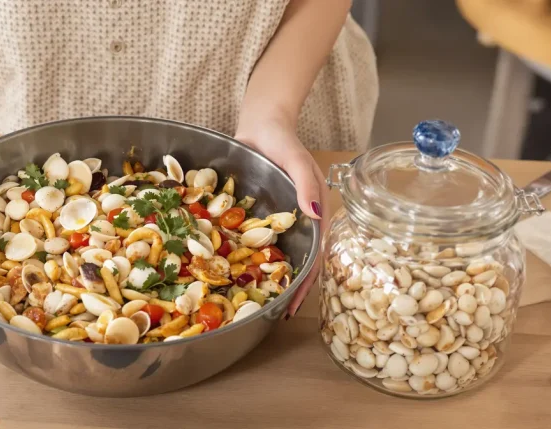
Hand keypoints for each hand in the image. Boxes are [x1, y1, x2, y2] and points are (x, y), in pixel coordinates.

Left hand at [235, 118, 329, 317]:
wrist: (261, 124)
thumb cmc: (284, 140)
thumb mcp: (298, 160)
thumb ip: (307, 185)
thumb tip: (314, 216)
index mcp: (313, 214)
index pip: (313, 256)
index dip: (304, 283)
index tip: (293, 306)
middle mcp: (297, 222)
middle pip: (296, 262)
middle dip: (288, 289)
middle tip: (275, 314)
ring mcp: (277, 220)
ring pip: (276, 254)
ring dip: (270, 277)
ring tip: (259, 302)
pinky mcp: (258, 215)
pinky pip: (254, 239)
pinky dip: (249, 256)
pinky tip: (236, 271)